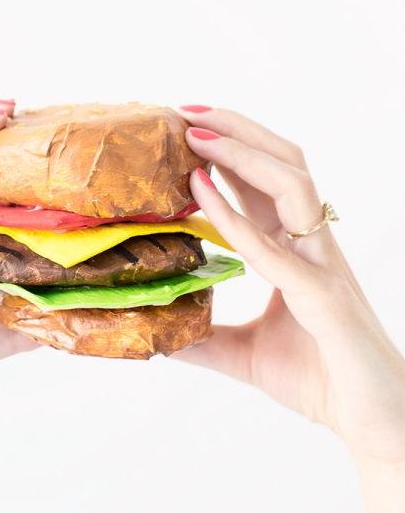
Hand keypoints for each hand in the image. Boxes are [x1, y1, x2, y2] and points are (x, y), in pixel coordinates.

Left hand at [175, 107, 404, 512]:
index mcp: (295, 249)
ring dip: (241, 152)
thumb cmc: (321, 380)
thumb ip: (207, 338)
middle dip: (235, 128)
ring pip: (292, 181)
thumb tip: (160, 336)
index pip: (264, 180)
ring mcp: (321, 264)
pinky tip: (201, 194)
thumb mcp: (245, 353)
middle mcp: (310, 244)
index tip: (186, 126)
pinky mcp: (325, 297)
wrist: (374, 424)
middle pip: (283, 161)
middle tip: (185, 110)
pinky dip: (235, 216)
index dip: (229, 147)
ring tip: (194, 135)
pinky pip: (276, 247)